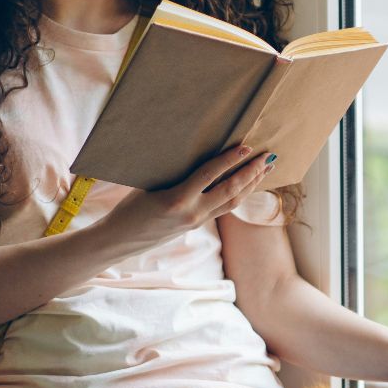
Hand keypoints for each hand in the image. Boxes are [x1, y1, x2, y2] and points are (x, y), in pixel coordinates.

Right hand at [99, 145, 270, 253]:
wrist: (119, 240)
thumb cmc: (129, 208)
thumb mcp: (149, 185)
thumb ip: (176, 174)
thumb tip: (199, 155)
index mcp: (176, 199)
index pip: (210, 174)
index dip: (230, 160)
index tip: (246, 147)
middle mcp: (192, 213)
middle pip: (230, 190)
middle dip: (252, 173)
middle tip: (268, 157)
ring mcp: (197, 221)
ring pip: (232, 202)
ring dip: (251, 185)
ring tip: (265, 169)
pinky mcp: (197, 225)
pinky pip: (223, 208)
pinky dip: (238, 194)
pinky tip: (247, 185)